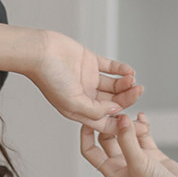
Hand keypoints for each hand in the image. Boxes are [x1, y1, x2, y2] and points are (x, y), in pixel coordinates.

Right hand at [28, 30, 143, 131]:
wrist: (39, 51)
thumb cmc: (49, 78)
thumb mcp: (72, 102)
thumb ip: (94, 110)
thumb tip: (115, 111)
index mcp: (79, 110)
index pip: (105, 122)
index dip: (122, 125)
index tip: (138, 125)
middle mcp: (85, 96)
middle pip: (113, 102)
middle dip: (127, 99)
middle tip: (138, 92)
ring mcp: (88, 79)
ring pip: (113, 85)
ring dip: (125, 84)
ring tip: (132, 80)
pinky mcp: (89, 62)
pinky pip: (110, 67)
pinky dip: (121, 69)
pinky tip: (129, 71)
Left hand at [81, 112, 177, 176]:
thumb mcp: (138, 163)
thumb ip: (127, 140)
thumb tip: (121, 119)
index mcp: (112, 171)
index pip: (91, 151)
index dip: (87, 135)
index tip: (90, 119)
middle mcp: (123, 164)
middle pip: (108, 140)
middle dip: (110, 126)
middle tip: (116, 112)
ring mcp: (137, 158)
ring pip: (126, 135)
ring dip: (128, 124)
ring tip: (132, 115)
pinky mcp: (152, 155)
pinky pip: (143, 136)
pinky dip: (142, 126)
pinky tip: (143, 116)